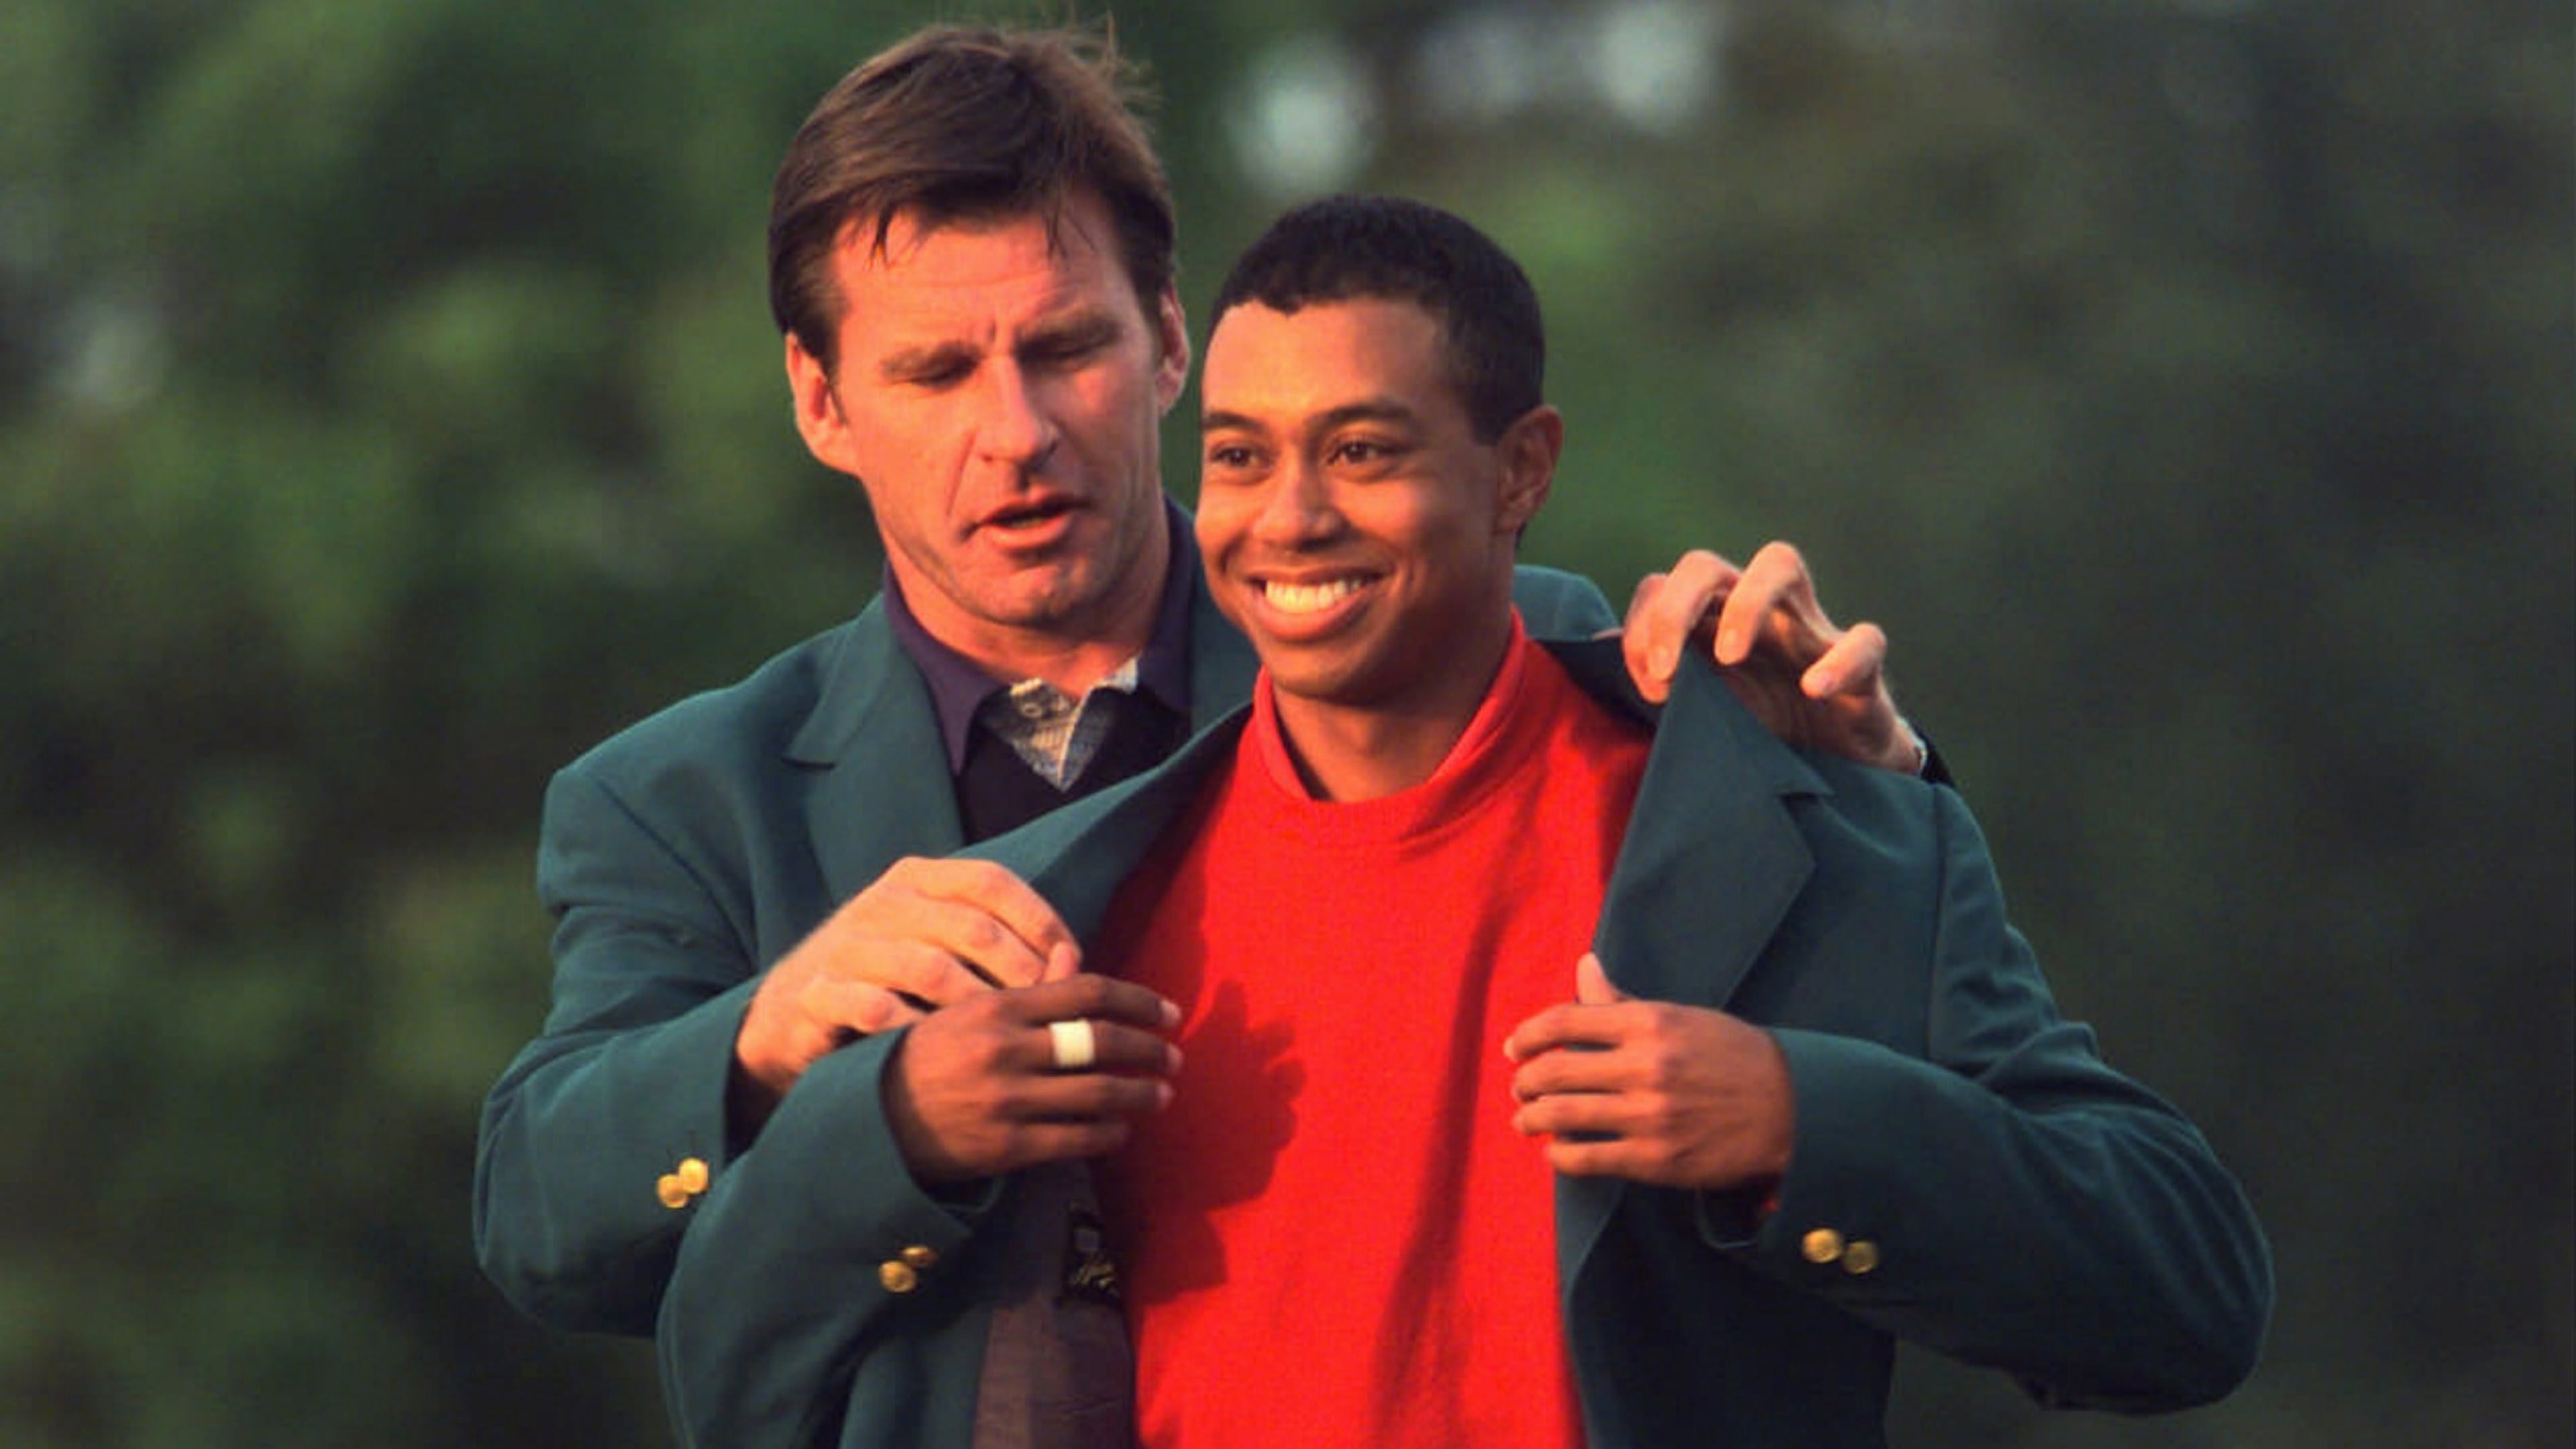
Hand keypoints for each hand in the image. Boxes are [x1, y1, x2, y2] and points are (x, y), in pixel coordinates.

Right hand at [734, 858, 1081, 1126]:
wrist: (787, 1017)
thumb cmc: (887, 981)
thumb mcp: (939, 946)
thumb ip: (996, 942)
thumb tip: (1073, 961)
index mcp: (917, 879)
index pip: (990, 882)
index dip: (1038, 918)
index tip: (1072, 961)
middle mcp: (882, 903)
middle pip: (970, 927)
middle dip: (1020, 972)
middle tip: (1052, 1015)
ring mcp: (847, 947)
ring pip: (928, 968)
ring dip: (977, 1007)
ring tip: (1008, 1043)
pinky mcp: (818, 994)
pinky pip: (875, 1010)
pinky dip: (916, 1033)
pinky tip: (944, 1057)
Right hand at [885, 974, 1182, 1182]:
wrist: (870, 1119)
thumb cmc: (925, 1057)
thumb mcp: (966, 1010)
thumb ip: (1026, 987)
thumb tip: (1076, 957)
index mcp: (998, 1007)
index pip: (1087, 992)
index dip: (1138, 1001)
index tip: (1169, 1013)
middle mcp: (1005, 1050)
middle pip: (1100, 1042)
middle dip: (1148, 1049)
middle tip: (1175, 1056)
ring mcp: (1006, 1101)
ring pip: (1096, 1094)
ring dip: (1140, 1094)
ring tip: (1162, 1094)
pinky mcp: (1005, 1148)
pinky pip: (1075, 1141)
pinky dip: (1108, 1135)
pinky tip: (1121, 1131)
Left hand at [1503, 954, 1794, 1191]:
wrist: (1791, 1109)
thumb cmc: (1732, 1056)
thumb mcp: (1680, 1017)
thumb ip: (1622, 1001)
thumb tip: (1584, 964)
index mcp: (1649, 1023)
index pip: (1564, 1021)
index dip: (1528, 1035)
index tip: (1515, 1049)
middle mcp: (1644, 1067)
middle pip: (1554, 1070)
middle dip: (1525, 1081)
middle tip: (1519, 1089)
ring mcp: (1648, 1116)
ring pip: (1562, 1116)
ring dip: (1531, 1119)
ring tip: (1526, 1120)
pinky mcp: (1655, 1160)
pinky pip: (1586, 1159)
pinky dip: (1560, 1156)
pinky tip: (1557, 1153)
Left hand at [1620, 542, 1920, 772]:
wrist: (1841, 769)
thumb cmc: (1766, 725)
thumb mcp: (1703, 706)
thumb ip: (1656, 676)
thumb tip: (1598, 649)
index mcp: (1711, 622)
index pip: (1662, 587)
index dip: (1643, 626)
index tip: (1647, 688)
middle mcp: (1755, 612)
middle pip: (1706, 565)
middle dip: (1674, 607)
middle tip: (1663, 671)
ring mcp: (1809, 631)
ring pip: (1781, 562)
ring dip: (1745, 603)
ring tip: (1728, 657)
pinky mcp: (1864, 667)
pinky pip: (1864, 641)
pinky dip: (1840, 660)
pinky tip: (1813, 689)